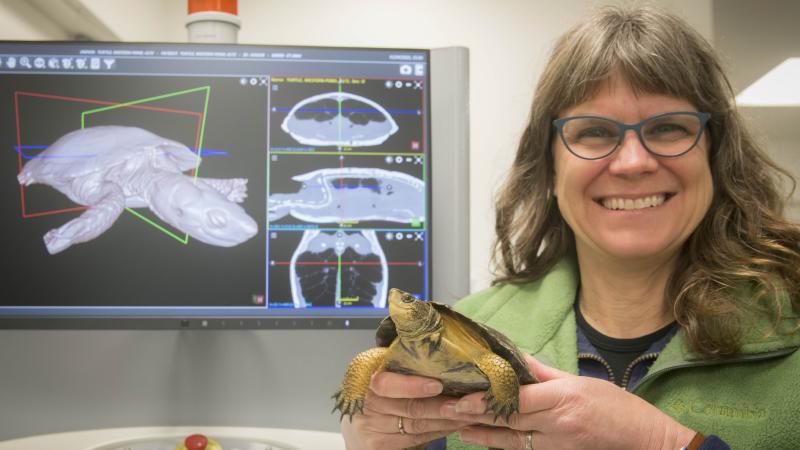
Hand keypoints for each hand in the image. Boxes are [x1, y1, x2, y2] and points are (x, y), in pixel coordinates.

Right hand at [341, 371, 475, 449]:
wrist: (356, 421)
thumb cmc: (378, 389)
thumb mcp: (383, 367)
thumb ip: (404, 361)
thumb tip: (441, 348)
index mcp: (366, 376)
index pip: (387, 383)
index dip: (413, 386)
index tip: (438, 385)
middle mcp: (366, 402)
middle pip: (409, 407)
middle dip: (442, 406)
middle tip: (467, 403)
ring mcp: (369, 426)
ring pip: (417, 425)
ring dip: (446, 420)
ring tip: (469, 413)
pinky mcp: (376, 446)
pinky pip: (415, 439)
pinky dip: (438, 431)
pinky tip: (454, 425)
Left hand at [443, 355, 696, 449]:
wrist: (645, 442)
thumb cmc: (618, 408)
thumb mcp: (582, 382)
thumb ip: (545, 373)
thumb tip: (517, 358)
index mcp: (564, 399)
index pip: (518, 399)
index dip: (489, 398)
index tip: (464, 394)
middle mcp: (557, 425)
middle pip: (509, 420)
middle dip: (477, 415)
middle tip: (448, 409)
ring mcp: (557, 445)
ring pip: (511, 441)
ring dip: (483, 434)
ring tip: (457, 428)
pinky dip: (503, 445)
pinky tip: (484, 440)